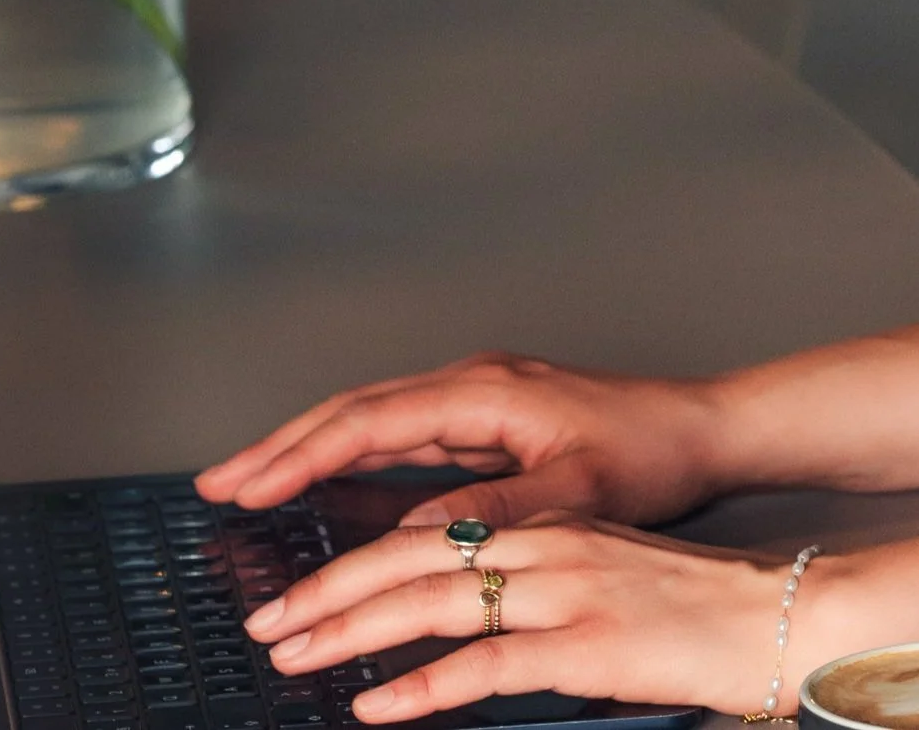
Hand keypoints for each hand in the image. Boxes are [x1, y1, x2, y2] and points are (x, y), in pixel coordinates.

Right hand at [195, 354, 731, 527]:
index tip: (245, 484)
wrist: (701, 430)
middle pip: (358, 409)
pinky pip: (402, 429)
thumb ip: (494, 511)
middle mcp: (478, 384)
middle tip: (217, 481)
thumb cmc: (650, 455)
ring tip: (249, 479)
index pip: (372, 420)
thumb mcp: (574, 494)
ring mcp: (482, 397)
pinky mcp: (490, 416)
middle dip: (283, 444)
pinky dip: (352, 450)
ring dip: (310, 445)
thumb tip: (416, 535)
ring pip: (375, 416)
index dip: (301, 454)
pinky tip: (324, 475)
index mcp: (489, 393)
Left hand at [243, 515, 832, 722]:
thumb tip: (463, 610)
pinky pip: (486, 664)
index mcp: (554, 524)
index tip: (303, 593)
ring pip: (436, 602)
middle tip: (269, 621)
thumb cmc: (696, 606)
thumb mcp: (606, 574)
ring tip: (296, 656)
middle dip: (330, 592)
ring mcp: (568, 591)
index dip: (357, 562)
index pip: (433, 534)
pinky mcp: (586, 642)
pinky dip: (422, 686)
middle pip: (417, 560)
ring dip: (353, 633)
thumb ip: (536, 582)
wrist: (776, 614)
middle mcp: (553, 545)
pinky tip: (377, 705)